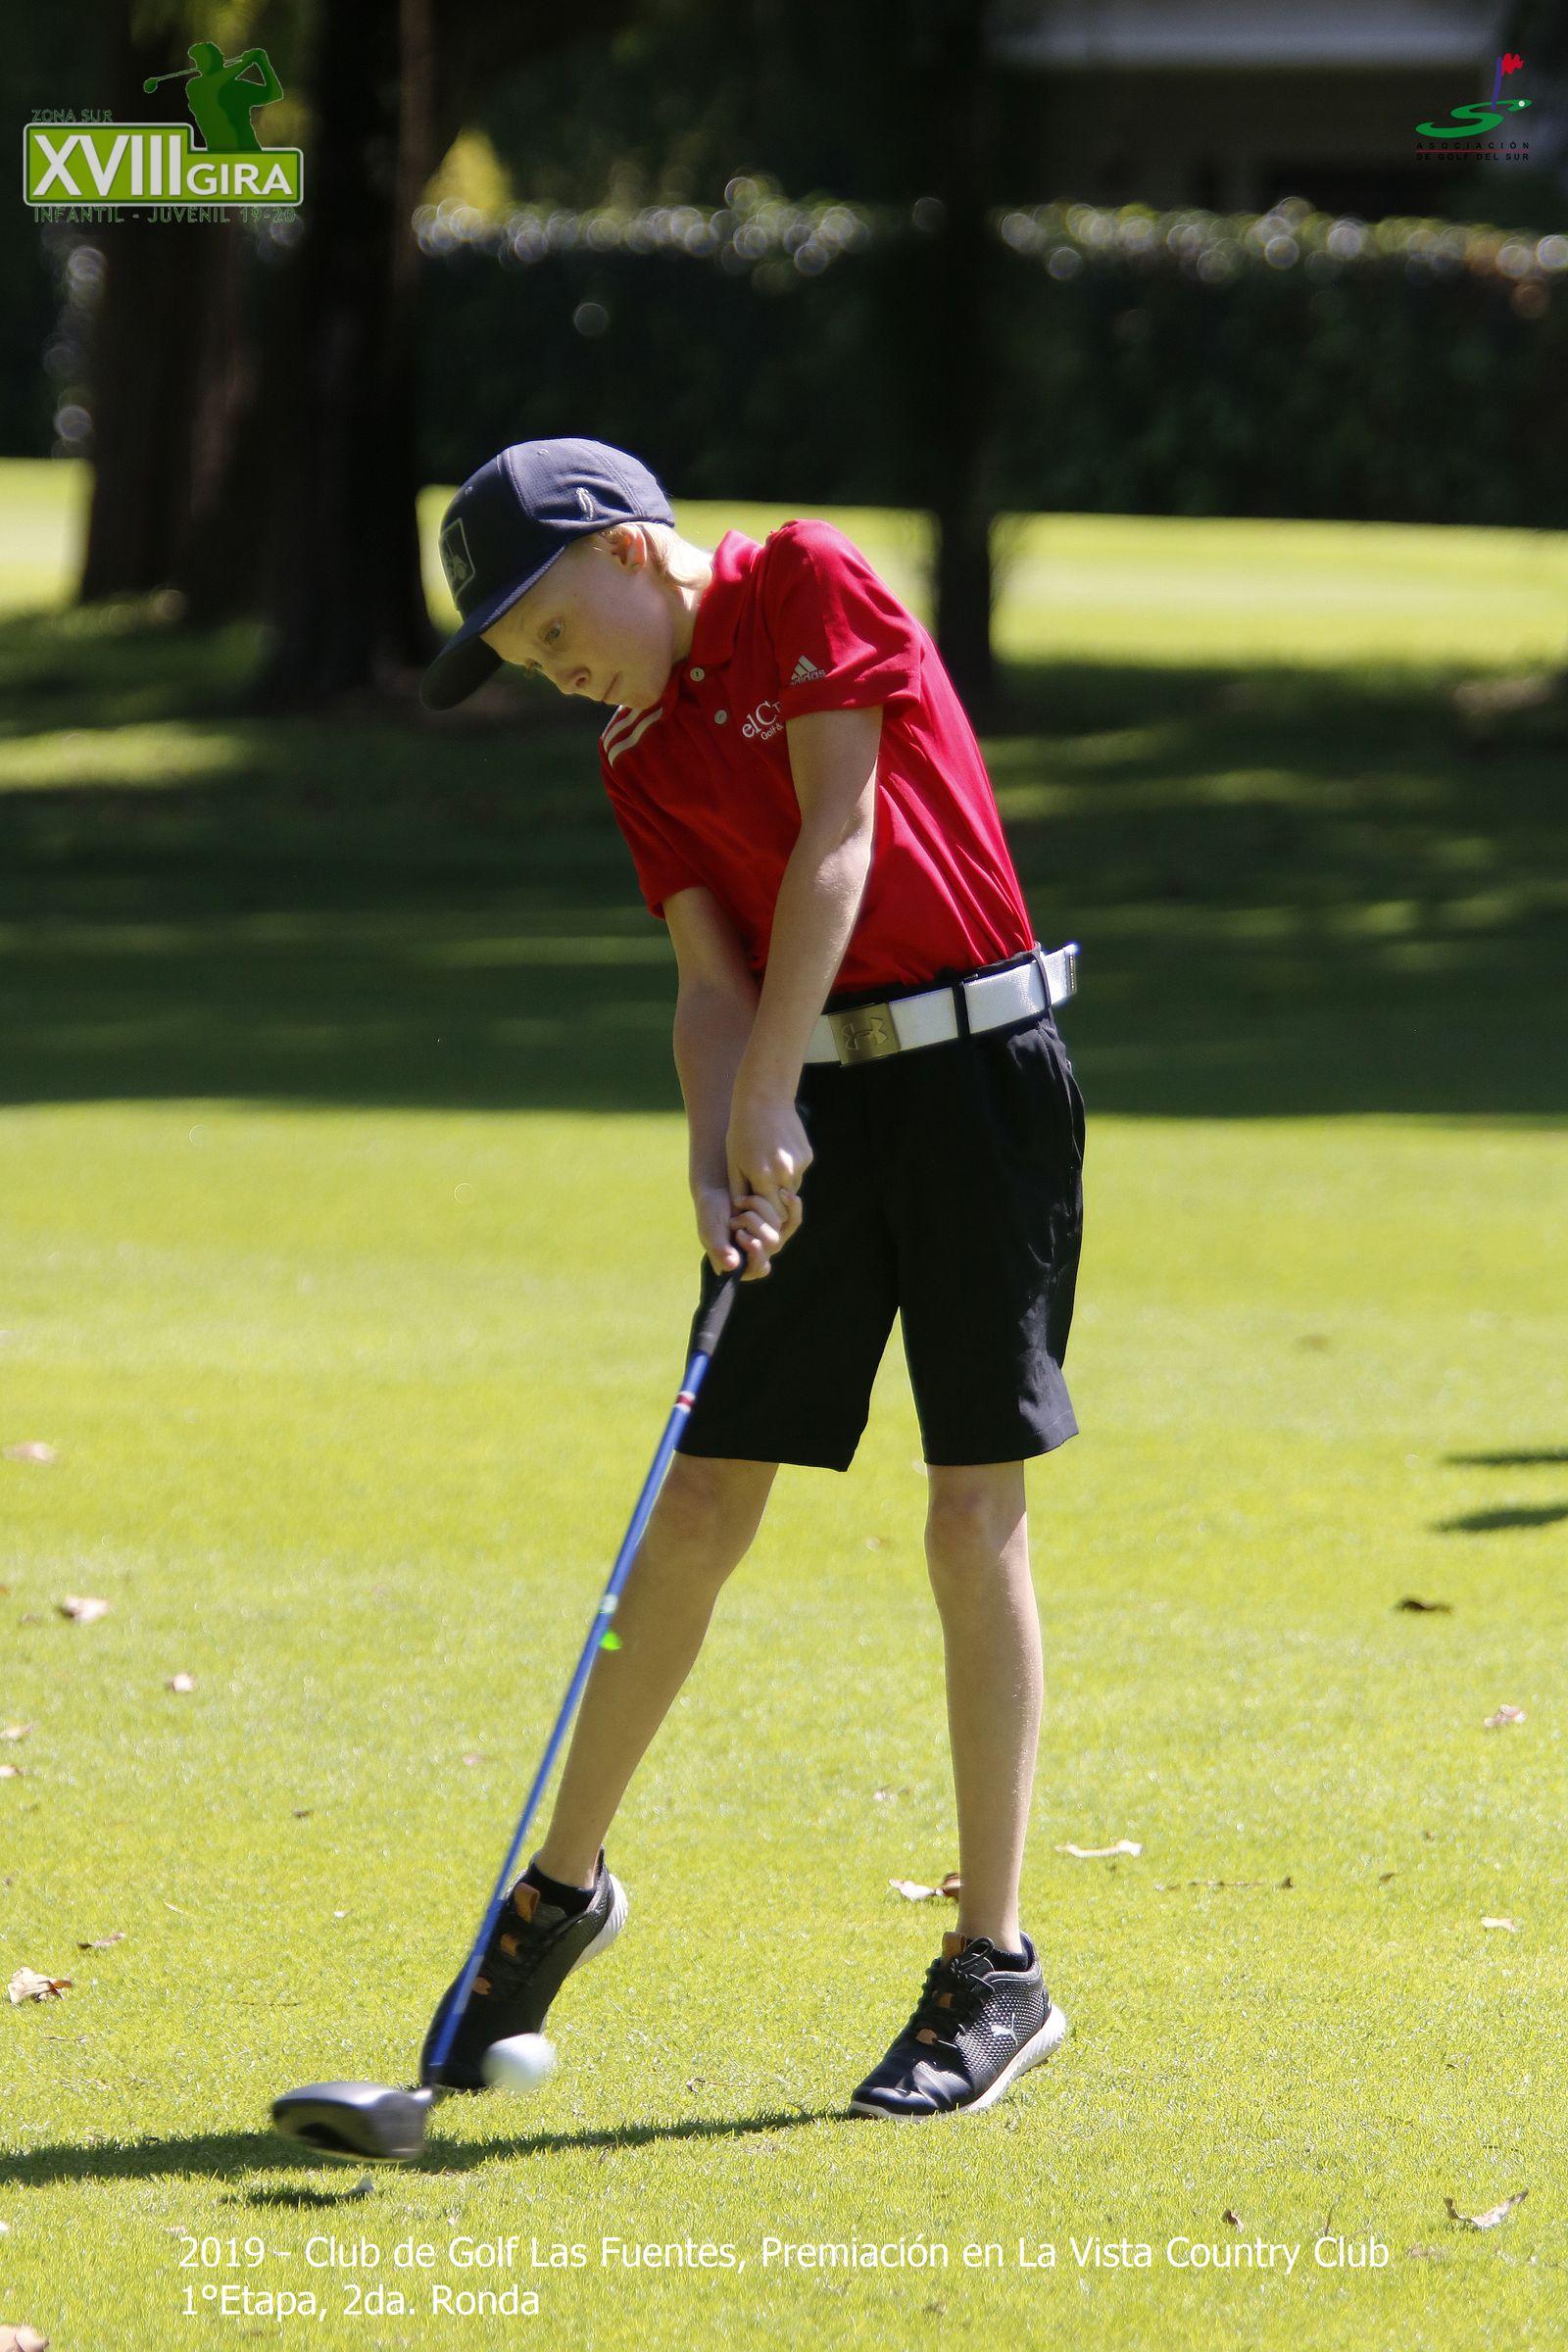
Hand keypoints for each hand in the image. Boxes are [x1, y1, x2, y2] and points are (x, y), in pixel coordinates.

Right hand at [692, 1185, 800, 1279]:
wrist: (719, 1190)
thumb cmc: (709, 1215)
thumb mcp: (711, 1232)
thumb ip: (719, 1249)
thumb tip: (731, 1266)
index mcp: (742, 1265)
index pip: (758, 1268)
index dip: (755, 1253)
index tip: (740, 1235)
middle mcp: (760, 1255)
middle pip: (772, 1243)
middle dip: (751, 1222)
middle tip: (734, 1217)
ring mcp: (772, 1239)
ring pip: (779, 1226)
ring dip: (759, 1207)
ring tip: (740, 1201)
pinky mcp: (781, 1224)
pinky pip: (793, 1218)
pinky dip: (791, 1205)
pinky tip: (784, 1194)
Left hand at [724, 1086, 812, 1230]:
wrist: (764, 1099)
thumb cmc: (741, 1132)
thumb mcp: (734, 1163)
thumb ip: (739, 1190)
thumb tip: (742, 1213)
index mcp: (764, 1178)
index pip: (769, 1213)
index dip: (762, 1214)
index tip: (754, 1210)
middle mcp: (786, 1174)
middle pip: (784, 1205)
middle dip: (773, 1204)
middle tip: (760, 1192)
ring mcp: (799, 1165)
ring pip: (792, 1189)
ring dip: (781, 1186)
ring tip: (766, 1165)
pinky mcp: (807, 1156)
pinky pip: (798, 1173)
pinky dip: (789, 1170)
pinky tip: (778, 1152)